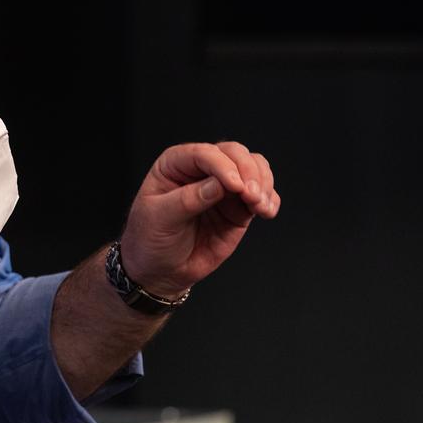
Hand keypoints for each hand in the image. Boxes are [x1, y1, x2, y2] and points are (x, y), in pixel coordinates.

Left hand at [118, 141, 278, 297]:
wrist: (160, 269)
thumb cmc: (150, 238)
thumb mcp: (159, 218)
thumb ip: (188, 200)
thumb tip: (219, 184)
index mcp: (175, 164)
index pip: (203, 154)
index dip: (222, 166)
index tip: (234, 185)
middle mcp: (202, 170)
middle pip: (234, 153)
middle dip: (248, 171)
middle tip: (251, 195)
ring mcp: (223, 188)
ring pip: (254, 168)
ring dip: (263, 184)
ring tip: (259, 206)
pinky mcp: (238, 208)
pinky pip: (263, 194)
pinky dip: (271, 199)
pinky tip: (266, 211)